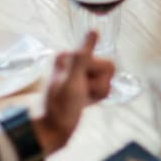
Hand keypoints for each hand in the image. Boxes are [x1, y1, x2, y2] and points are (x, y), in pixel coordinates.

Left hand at [32, 31, 114, 154]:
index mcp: (70, 56)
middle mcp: (75, 62)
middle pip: (107, 70)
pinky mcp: (85, 85)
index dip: (96, 77)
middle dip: (98, 85)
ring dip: (98, 92)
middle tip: (82, 93)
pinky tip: (84, 102)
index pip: (104, 62)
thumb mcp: (71, 81)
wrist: (53, 130)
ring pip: (106, 80)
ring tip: (82, 99)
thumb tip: (94, 31)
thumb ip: (82, 56)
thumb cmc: (60, 107)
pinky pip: (103, 87)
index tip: (83, 84)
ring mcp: (81, 74)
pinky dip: (96, 96)